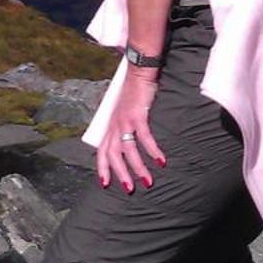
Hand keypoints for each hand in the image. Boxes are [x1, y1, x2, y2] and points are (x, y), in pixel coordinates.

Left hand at [96, 72, 166, 193]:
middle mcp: (115, 126)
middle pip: (113, 155)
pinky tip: (160, 161)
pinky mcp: (137, 116)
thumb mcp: (123, 114)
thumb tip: (129, 143)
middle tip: (129, 189)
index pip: (102, 152)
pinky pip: (144, 138)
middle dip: (121, 174)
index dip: (102, 168)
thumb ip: (124, 128)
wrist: (138, 73)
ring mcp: (125, 121)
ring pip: (129, 150)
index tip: (105, 184)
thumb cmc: (133, 94)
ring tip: (148, 181)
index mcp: (111, 127)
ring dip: (138, 168)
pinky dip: (152, 151)